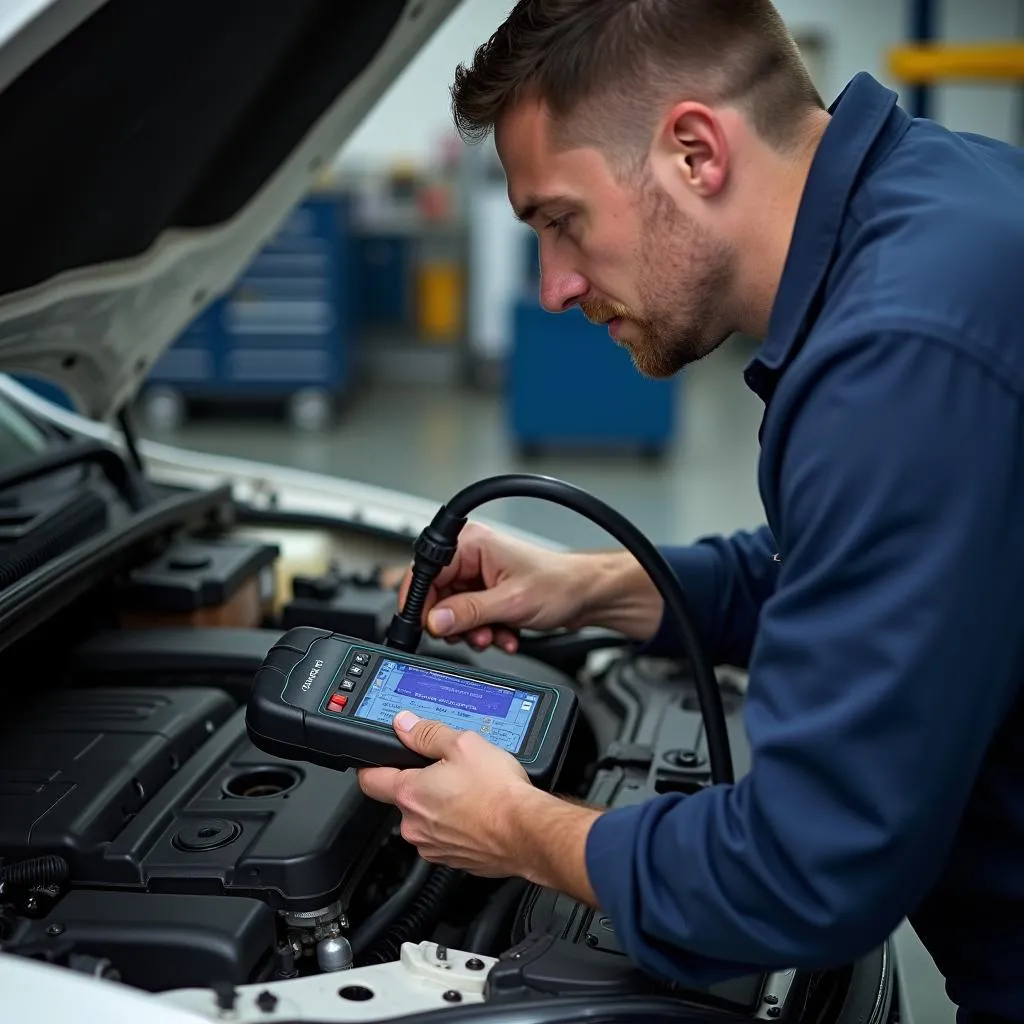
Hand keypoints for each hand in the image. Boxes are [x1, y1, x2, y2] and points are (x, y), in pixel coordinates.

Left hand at [357, 711, 534, 875]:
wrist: (527, 832)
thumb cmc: (498, 793)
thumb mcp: (463, 744)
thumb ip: (428, 733)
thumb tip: (405, 724)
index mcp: (411, 794)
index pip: (370, 780)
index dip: (372, 765)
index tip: (377, 759)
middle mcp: (415, 825)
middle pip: (404, 798)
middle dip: (422, 784)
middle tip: (449, 770)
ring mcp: (434, 847)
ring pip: (427, 819)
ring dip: (441, 806)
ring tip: (471, 792)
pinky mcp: (454, 860)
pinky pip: (447, 837)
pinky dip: (458, 825)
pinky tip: (479, 812)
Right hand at [395, 523, 593, 653]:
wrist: (587, 596)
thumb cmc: (559, 584)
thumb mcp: (510, 602)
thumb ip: (468, 612)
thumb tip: (435, 620)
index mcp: (472, 544)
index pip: (427, 571)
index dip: (422, 601)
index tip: (426, 625)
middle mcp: (473, 556)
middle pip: (439, 596)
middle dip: (457, 622)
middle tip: (473, 634)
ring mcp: (480, 576)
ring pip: (455, 612)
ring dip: (473, 631)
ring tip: (494, 635)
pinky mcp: (488, 594)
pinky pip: (471, 618)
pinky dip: (485, 631)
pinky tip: (505, 634)